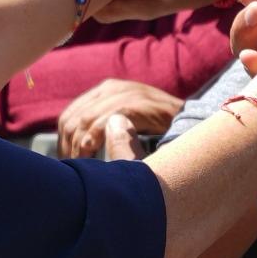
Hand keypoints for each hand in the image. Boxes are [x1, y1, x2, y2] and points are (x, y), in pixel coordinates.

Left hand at [56, 79, 182, 158]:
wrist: (193, 120)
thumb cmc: (158, 129)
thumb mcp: (126, 124)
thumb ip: (104, 129)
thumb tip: (78, 147)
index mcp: (105, 91)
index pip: (69, 116)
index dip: (63, 142)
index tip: (67, 164)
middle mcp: (111, 88)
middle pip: (74, 119)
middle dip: (69, 147)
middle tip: (73, 169)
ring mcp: (126, 93)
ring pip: (87, 119)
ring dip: (80, 146)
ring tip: (82, 165)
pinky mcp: (139, 103)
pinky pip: (109, 118)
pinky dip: (97, 135)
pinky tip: (91, 151)